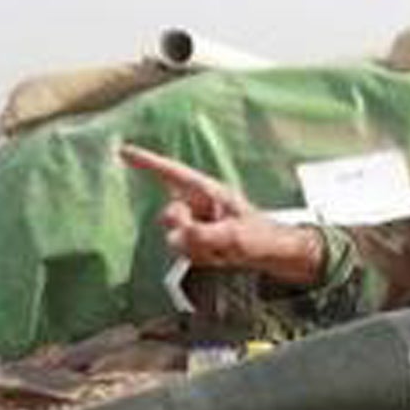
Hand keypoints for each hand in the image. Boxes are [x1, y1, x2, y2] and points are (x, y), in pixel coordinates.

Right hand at [122, 144, 326, 286]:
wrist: (285, 259)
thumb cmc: (268, 239)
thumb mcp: (237, 235)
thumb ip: (204, 236)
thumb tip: (178, 238)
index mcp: (210, 192)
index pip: (173, 173)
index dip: (148, 162)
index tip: (124, 151)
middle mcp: (202, 206)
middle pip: (169, 215)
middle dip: (184, 229)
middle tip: (210, 239)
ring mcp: (201, 226)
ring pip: (176, 237)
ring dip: (197, 249)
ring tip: (226, 251)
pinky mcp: (204, 244)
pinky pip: (187, 252)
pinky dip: (202, 258)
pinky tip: (223, 259)